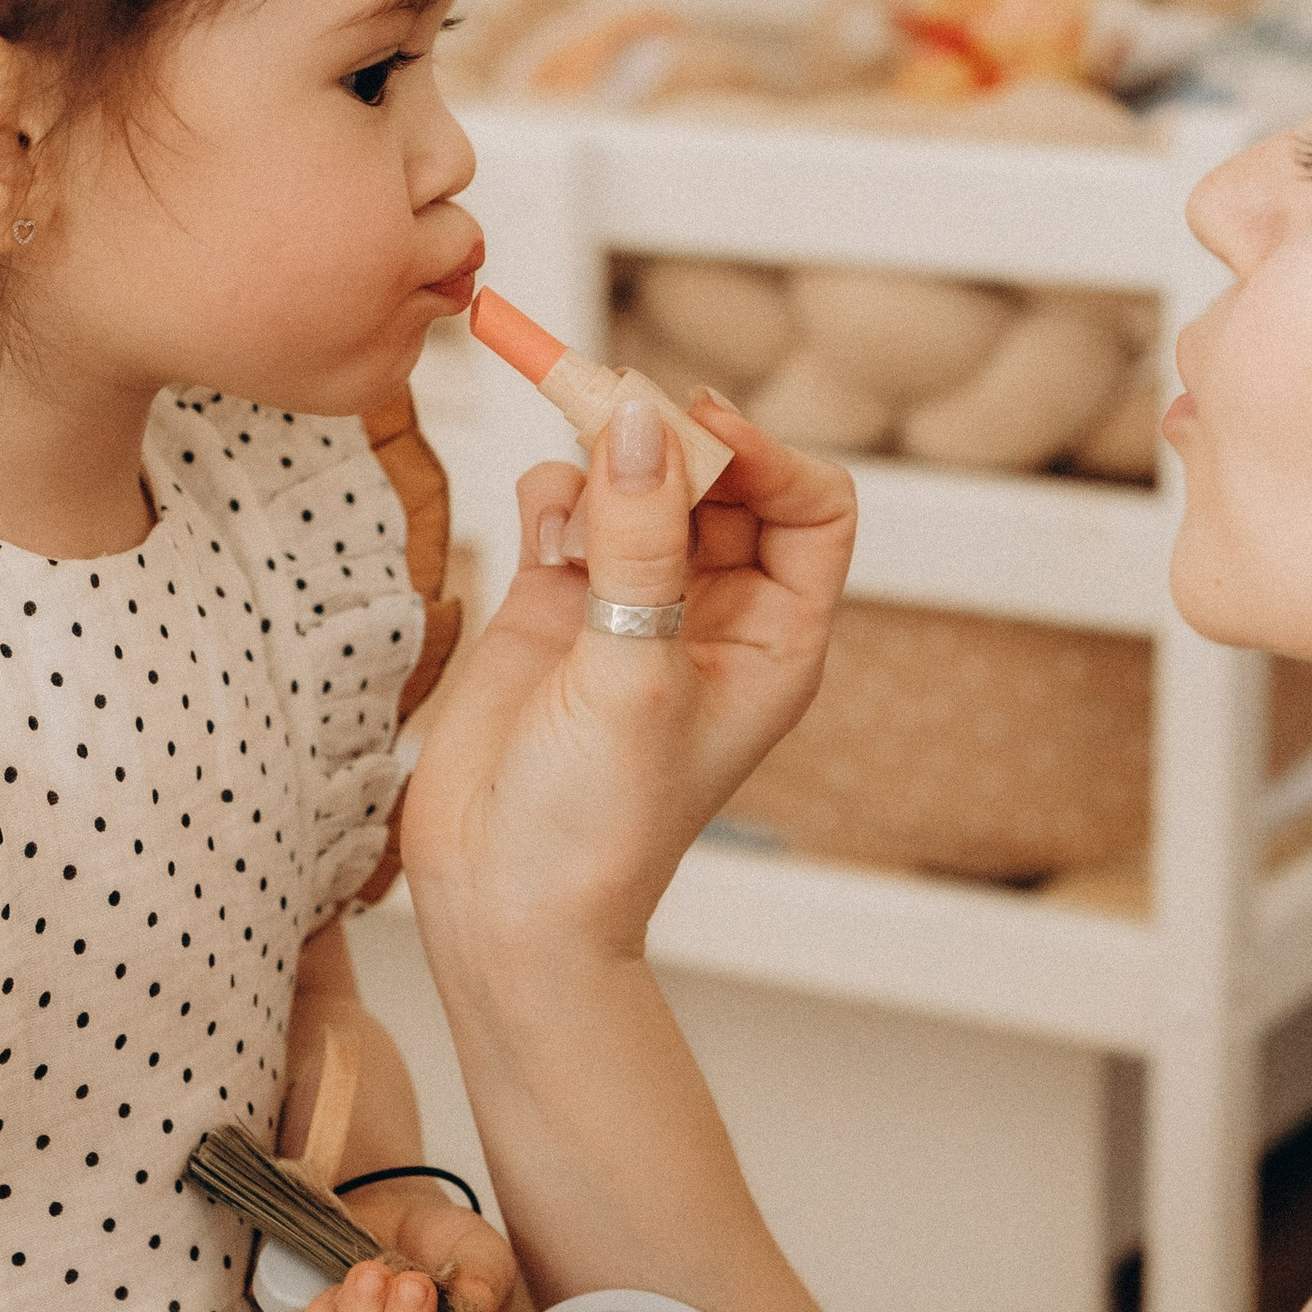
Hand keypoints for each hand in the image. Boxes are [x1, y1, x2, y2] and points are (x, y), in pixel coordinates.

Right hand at [400, 389, 853, 962]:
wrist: (503, 904)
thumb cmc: (598, 826)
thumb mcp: (634, 678)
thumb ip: (638, 545)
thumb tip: (638, 420)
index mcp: (775, 639)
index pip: (809, 508)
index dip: (764, 455)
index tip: (696, 426)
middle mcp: (712, 614)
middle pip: (717, 479)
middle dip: (668, 440)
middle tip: (604, 406)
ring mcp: (631, 605)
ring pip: (639, 482)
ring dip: (604, 460)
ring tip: (568, 478)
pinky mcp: (555, 605)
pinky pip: (567, 508)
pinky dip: (552, 492)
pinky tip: (538, 524)